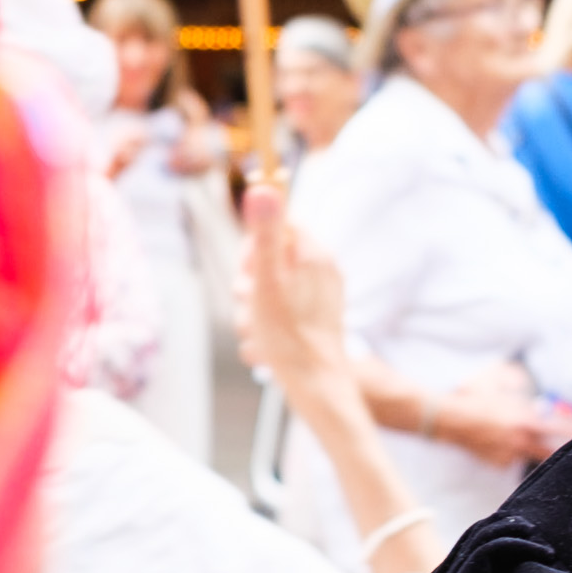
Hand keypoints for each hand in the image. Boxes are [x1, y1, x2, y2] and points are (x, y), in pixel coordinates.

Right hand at [237, 186, 357, 397]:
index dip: (253, 251)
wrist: (316, 386)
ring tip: (259, 331)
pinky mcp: (316, 319)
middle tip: (252, 308)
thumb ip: (265, 233)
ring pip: (271, 290)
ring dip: (253, 311)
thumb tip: (263, 185)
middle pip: (270, 260)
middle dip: (250, 286)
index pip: (276, 226)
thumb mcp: (268, 279)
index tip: (249, 275)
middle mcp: (322, 270)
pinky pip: (281, 313)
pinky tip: (267, 347)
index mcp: (315, 254)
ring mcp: (321, 296)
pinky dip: (268, 327)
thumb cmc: (289, 335)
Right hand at [422, 369, 564, 470]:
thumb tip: (526, 385)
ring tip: (510, 432)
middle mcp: (520, 440)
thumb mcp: (497, 377)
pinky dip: (508, 450)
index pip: (559, 428)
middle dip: (559, 448)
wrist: (449, 418)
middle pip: (549, 451)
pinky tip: (496, 439)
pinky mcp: (496, 462)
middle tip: (566, 445)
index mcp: (525, 420)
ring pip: (527, 453)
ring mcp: (508, 454)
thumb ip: (517, 380)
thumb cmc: (473, 397)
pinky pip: (510, 458)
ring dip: (527, 446)